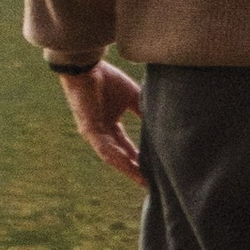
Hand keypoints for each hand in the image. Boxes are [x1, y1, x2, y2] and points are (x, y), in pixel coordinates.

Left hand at [57, 59, 146, 184]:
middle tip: (151, 184)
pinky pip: (105, 148)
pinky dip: (118, 158)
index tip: (153, 170)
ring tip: (142, 181)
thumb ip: (143, 109)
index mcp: (109, 125)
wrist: (88, 65)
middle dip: (135, 170)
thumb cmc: (105, 78)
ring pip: (113, 157)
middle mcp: (101, 133)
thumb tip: (162, 120)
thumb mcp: (132, 96)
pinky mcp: (89, 130)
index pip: (126, 146)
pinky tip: (130, 166)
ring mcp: (94, 134)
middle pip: (120, 156)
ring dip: (128, 169)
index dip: (139, 158)